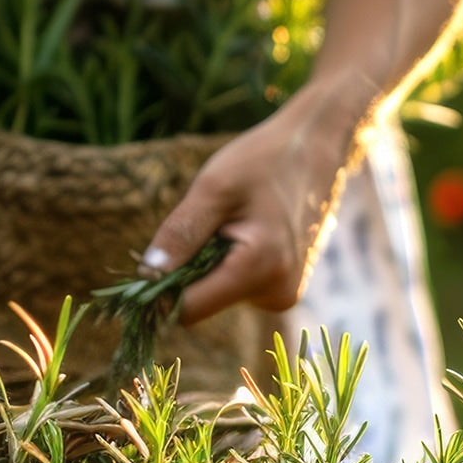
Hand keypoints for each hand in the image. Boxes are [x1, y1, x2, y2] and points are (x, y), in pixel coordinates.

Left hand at [143, 86, 354, 324]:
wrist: (315, 152)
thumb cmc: (263, 162)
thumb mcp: (213, 188)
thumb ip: (181, 234)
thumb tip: (146, 276)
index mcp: (260, 270)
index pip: (189, 309)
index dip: (160, 290)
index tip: (150, 259)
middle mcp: (276, 295)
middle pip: (202, 302)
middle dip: (188, 270)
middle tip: (206, 223)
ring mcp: (282, 295)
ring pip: (217, 293)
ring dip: (208, 263)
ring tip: (234, 223)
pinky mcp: (282, 290)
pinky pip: (234, 286)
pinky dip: (226, 263)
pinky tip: (245, 231)